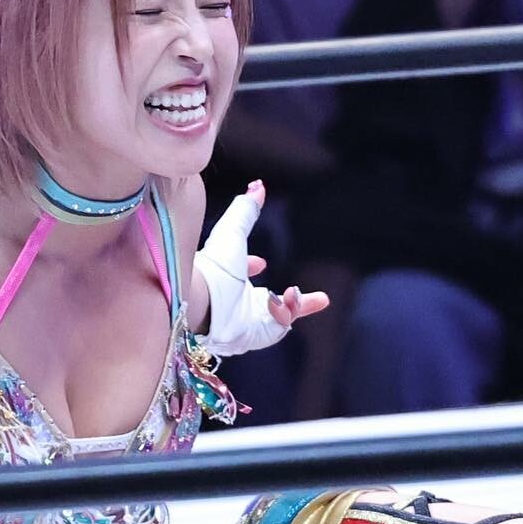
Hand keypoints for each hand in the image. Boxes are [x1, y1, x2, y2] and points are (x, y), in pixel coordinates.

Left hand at [195, 180, 329, 356]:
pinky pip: (278, 328)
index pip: (241, 277)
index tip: (260, 262)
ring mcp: (245, 323)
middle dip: (293, 300)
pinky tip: (290, 300)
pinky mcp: (253, 337)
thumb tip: (257, 186)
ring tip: (309, 296)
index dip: (251, 267)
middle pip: (266, 304)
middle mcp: (235, 304)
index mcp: (226, 280)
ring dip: (296, 305)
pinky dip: (288, 312)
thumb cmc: (213, 266)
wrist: (202, 299)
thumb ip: (246, 210)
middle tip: (319, 297)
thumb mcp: (232, 232)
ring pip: (277, 318)